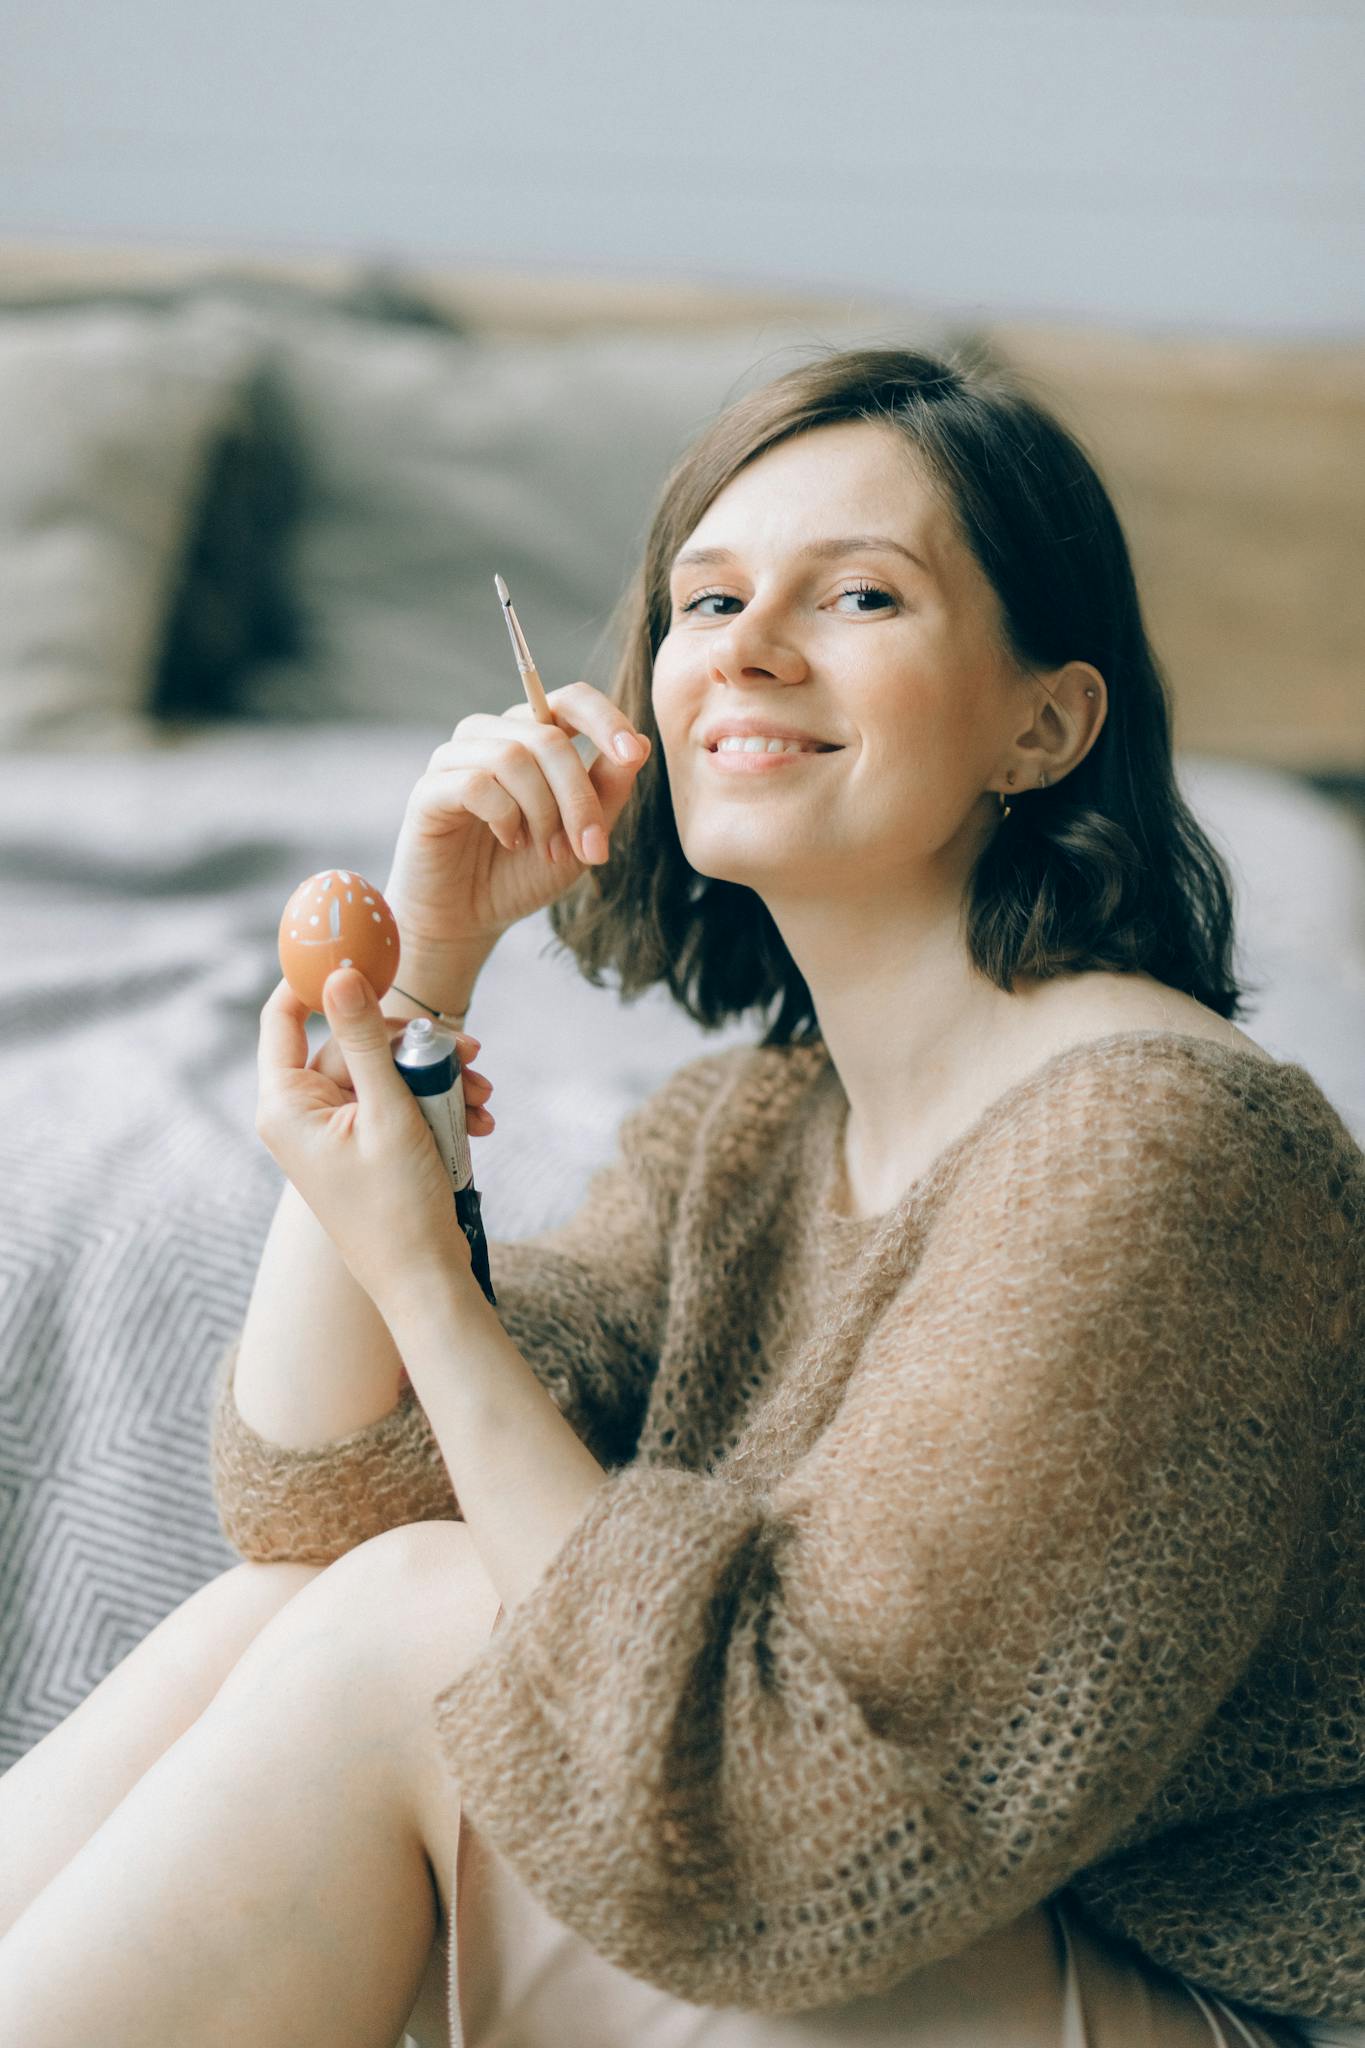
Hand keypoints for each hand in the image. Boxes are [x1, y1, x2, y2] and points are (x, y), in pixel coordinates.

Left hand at [255, 968, 492, 1318]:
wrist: (422, 1280)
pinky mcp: (360, 1145)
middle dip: (417, 1046)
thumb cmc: (399, 1205)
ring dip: (438, 1078)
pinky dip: (436, 1106)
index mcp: (285, 1104)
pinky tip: (481, 1120)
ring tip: (487, 1096)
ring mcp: (331, 1131)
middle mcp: (299, 1114)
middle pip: (353, 1043)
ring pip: (383, 1073)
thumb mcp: (389, 1112)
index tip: (362, 952)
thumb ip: (365, 1040)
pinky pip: (394, 1104)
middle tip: (471, 1049)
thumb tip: (339, 974)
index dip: (314, 978)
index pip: (282, 1015)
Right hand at [383, 681, 651, 950]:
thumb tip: (641, 743)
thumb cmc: (524, 872)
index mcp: (533, 736)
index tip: (631, 753)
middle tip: (589, 848)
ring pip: (513, 757)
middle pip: (548, 737)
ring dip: (542, 812)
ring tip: (546, 849)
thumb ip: (608, 789)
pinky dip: (504, 817)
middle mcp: (493, 735)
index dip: (605, 719)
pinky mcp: (431, 788)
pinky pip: (476, 783)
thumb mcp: (581, 834)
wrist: (470, 917)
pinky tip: (509, 840)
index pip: (571, 700)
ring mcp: (456, 757)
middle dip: (578, 797)